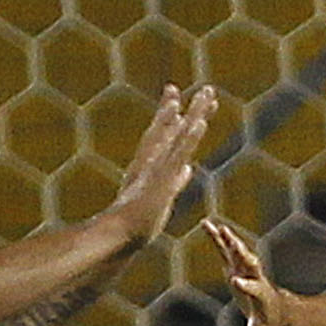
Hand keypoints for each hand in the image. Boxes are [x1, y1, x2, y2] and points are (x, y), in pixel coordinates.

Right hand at [104, 85, 221, 247]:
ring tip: (209, 94)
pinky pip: (178, 153)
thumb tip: (189, 169)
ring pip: (179, 135)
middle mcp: (150, 162)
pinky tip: (199, 122)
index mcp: (147, 167)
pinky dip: (189, 137)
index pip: (161, 136)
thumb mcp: (158, 199)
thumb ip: (175, 181)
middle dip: (183, 107)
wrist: (117, 237)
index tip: (176, 97)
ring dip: (194, 113)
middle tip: (200, 88)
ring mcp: (157, 168)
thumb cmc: (132, 226)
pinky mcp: (162, 178)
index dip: (169, 116)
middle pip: (169, 128)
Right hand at [208, 217, 306, 325]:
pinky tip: (206, 224)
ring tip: (217, 226)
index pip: (253, 287)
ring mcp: (245, 269)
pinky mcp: (236, 265)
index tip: (236, 281)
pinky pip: (225, 249)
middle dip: (241, 252)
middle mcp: (254, 277)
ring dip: (228, 239)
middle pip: (249, 262)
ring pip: (236, 251)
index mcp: (261, 294)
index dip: (246, 285)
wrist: (277, 311)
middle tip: (232, 241)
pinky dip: (217, 237)